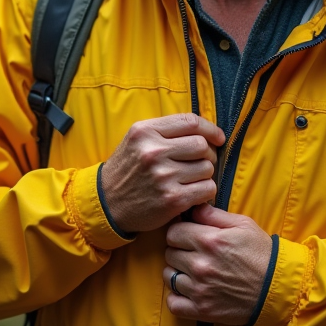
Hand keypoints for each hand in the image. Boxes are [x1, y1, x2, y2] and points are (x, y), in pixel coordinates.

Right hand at [101, 113, 224, 233]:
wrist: (107, 203)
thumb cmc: (128, 170)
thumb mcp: (137, 140)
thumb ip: (166, 131)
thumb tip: (206, 132)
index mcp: (145, 131)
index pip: (190, 122)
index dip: (210, 129)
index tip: (218, 138)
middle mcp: (153, 151)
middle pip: (202, 146)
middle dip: (207, 155)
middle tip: (199, 164)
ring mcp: (163, 176)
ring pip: (207, 168)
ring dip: (205, 175)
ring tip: (191, 180)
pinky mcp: (172, 199)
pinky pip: (207, 189)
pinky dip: (205, 192)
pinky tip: (193, 194)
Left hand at [163, 203, 272, 324]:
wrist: (278, 289)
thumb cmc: (261, 254)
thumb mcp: (243, 225)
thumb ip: (213, 214)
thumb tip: (193, 207)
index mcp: (209, 241)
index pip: (173, 232)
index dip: (180, 232)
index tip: (188, 236)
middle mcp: (201, 265)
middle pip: (169, 253)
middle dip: (179, 250)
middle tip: (193, 253)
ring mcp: (200, 289)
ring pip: (168, 276)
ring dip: (177, 273)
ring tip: (193, 271)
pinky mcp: (202, 310)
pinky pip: (173, 304)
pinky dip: (177, 298)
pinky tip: (189, 291)